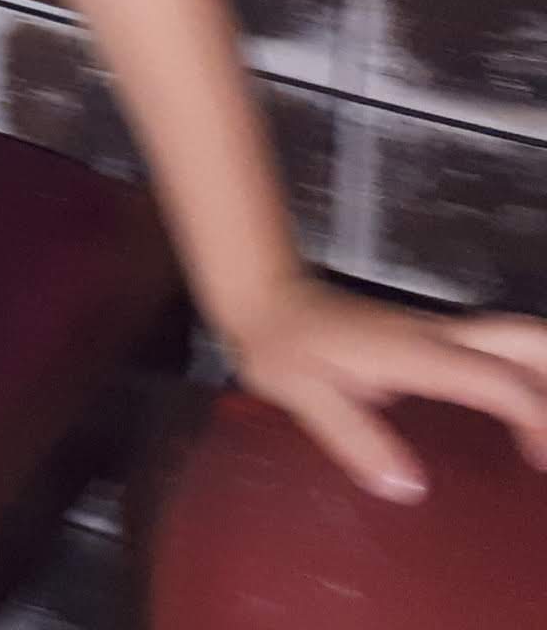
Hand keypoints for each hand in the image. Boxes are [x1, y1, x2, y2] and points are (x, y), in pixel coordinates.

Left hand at [224, 273, 546, 499]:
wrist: (268, 298)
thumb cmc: (283, 345)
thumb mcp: (303, 396)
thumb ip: (354, 439)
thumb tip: (407, 488)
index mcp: (412, 353)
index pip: (494, 380)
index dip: (532, 416)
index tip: (541, 460)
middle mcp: (436, 335)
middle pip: (525, 340)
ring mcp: (439, 331)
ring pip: (517, 339)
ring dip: (546, 377)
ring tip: (545, 439)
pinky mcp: (435, 337)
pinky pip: (498, 351)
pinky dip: (526, 379)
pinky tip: (524, 419)